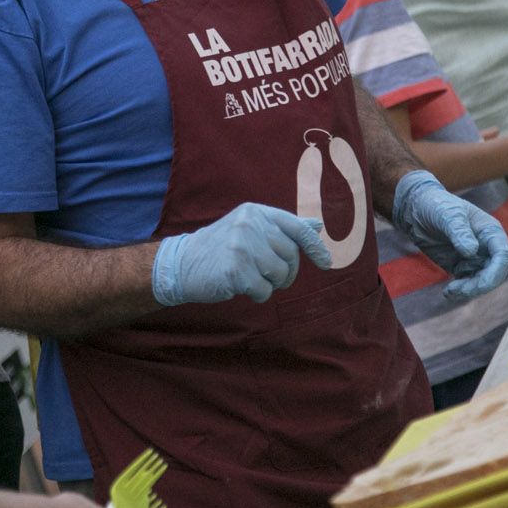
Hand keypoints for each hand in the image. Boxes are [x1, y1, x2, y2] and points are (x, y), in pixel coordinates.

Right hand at [152, 203, 332, 306]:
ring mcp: (242, 246)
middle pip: (291, 255)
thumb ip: (283, 228)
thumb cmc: (221, 248)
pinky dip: (257, 295)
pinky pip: (264, 290)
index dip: (314, 246)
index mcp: (256, 212)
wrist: (182, 264)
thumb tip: (317, 226)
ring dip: (270, 284)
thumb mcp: (250, 229)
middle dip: (286, 272)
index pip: (296, 227)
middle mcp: (250, 225)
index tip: (325, 262)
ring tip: (251, 279)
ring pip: (279, 274)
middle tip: (270, 277)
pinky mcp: (236, 270)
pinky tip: (240, 287)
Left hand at [391, 171, 507, 300]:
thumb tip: (471, 251)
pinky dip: (460, 291)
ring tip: (450, 291)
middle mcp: (486, 247)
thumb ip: (459, 231)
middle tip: (459, 290)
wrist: (417, 210)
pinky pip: (467, 284)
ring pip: (481, 282)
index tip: (482, 284)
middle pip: (494, 273)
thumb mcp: (447, 215)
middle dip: (480, 285)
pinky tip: (447, 292)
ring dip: (469, 291)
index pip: (503, 255)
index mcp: (490, 232)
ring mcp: (474, 258)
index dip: (497, 272)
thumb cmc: (436, 205)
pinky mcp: (461, 267)